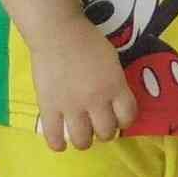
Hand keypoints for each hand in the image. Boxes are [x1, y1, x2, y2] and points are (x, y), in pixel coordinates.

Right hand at [33, 20, 138, 150]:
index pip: (128, 117)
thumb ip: (115, 83)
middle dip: (105, 131)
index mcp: (114, 86)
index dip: (125, 120)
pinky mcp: (49, 107)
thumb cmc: (87, 40)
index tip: (119, 118)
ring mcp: (71, 106)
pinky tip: (61, 143)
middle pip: (106, 132)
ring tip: (81, 134)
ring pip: (83, 140)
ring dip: (85, 140)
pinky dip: (58, 144)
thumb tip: (115, 103)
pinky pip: (54, 136)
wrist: (57, 31)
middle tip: (98, 125)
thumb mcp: (112, 60)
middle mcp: (96, 100)